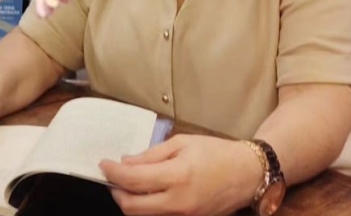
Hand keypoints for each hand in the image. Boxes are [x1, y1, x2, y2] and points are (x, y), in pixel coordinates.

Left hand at [99, 134, 263, 215]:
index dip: (112, 172)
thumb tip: (126, 163)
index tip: (103, 164)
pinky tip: (146, 192)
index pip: (133, 180)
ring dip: (129, 201)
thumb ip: (151, 155)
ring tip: (128, 183)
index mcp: (177, 176)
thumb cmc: (216, 153)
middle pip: (132, 207)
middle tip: (112, 176)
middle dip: (116, 191)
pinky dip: (146, 207)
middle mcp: (179, 202)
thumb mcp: (182, 143)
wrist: (247, 174)